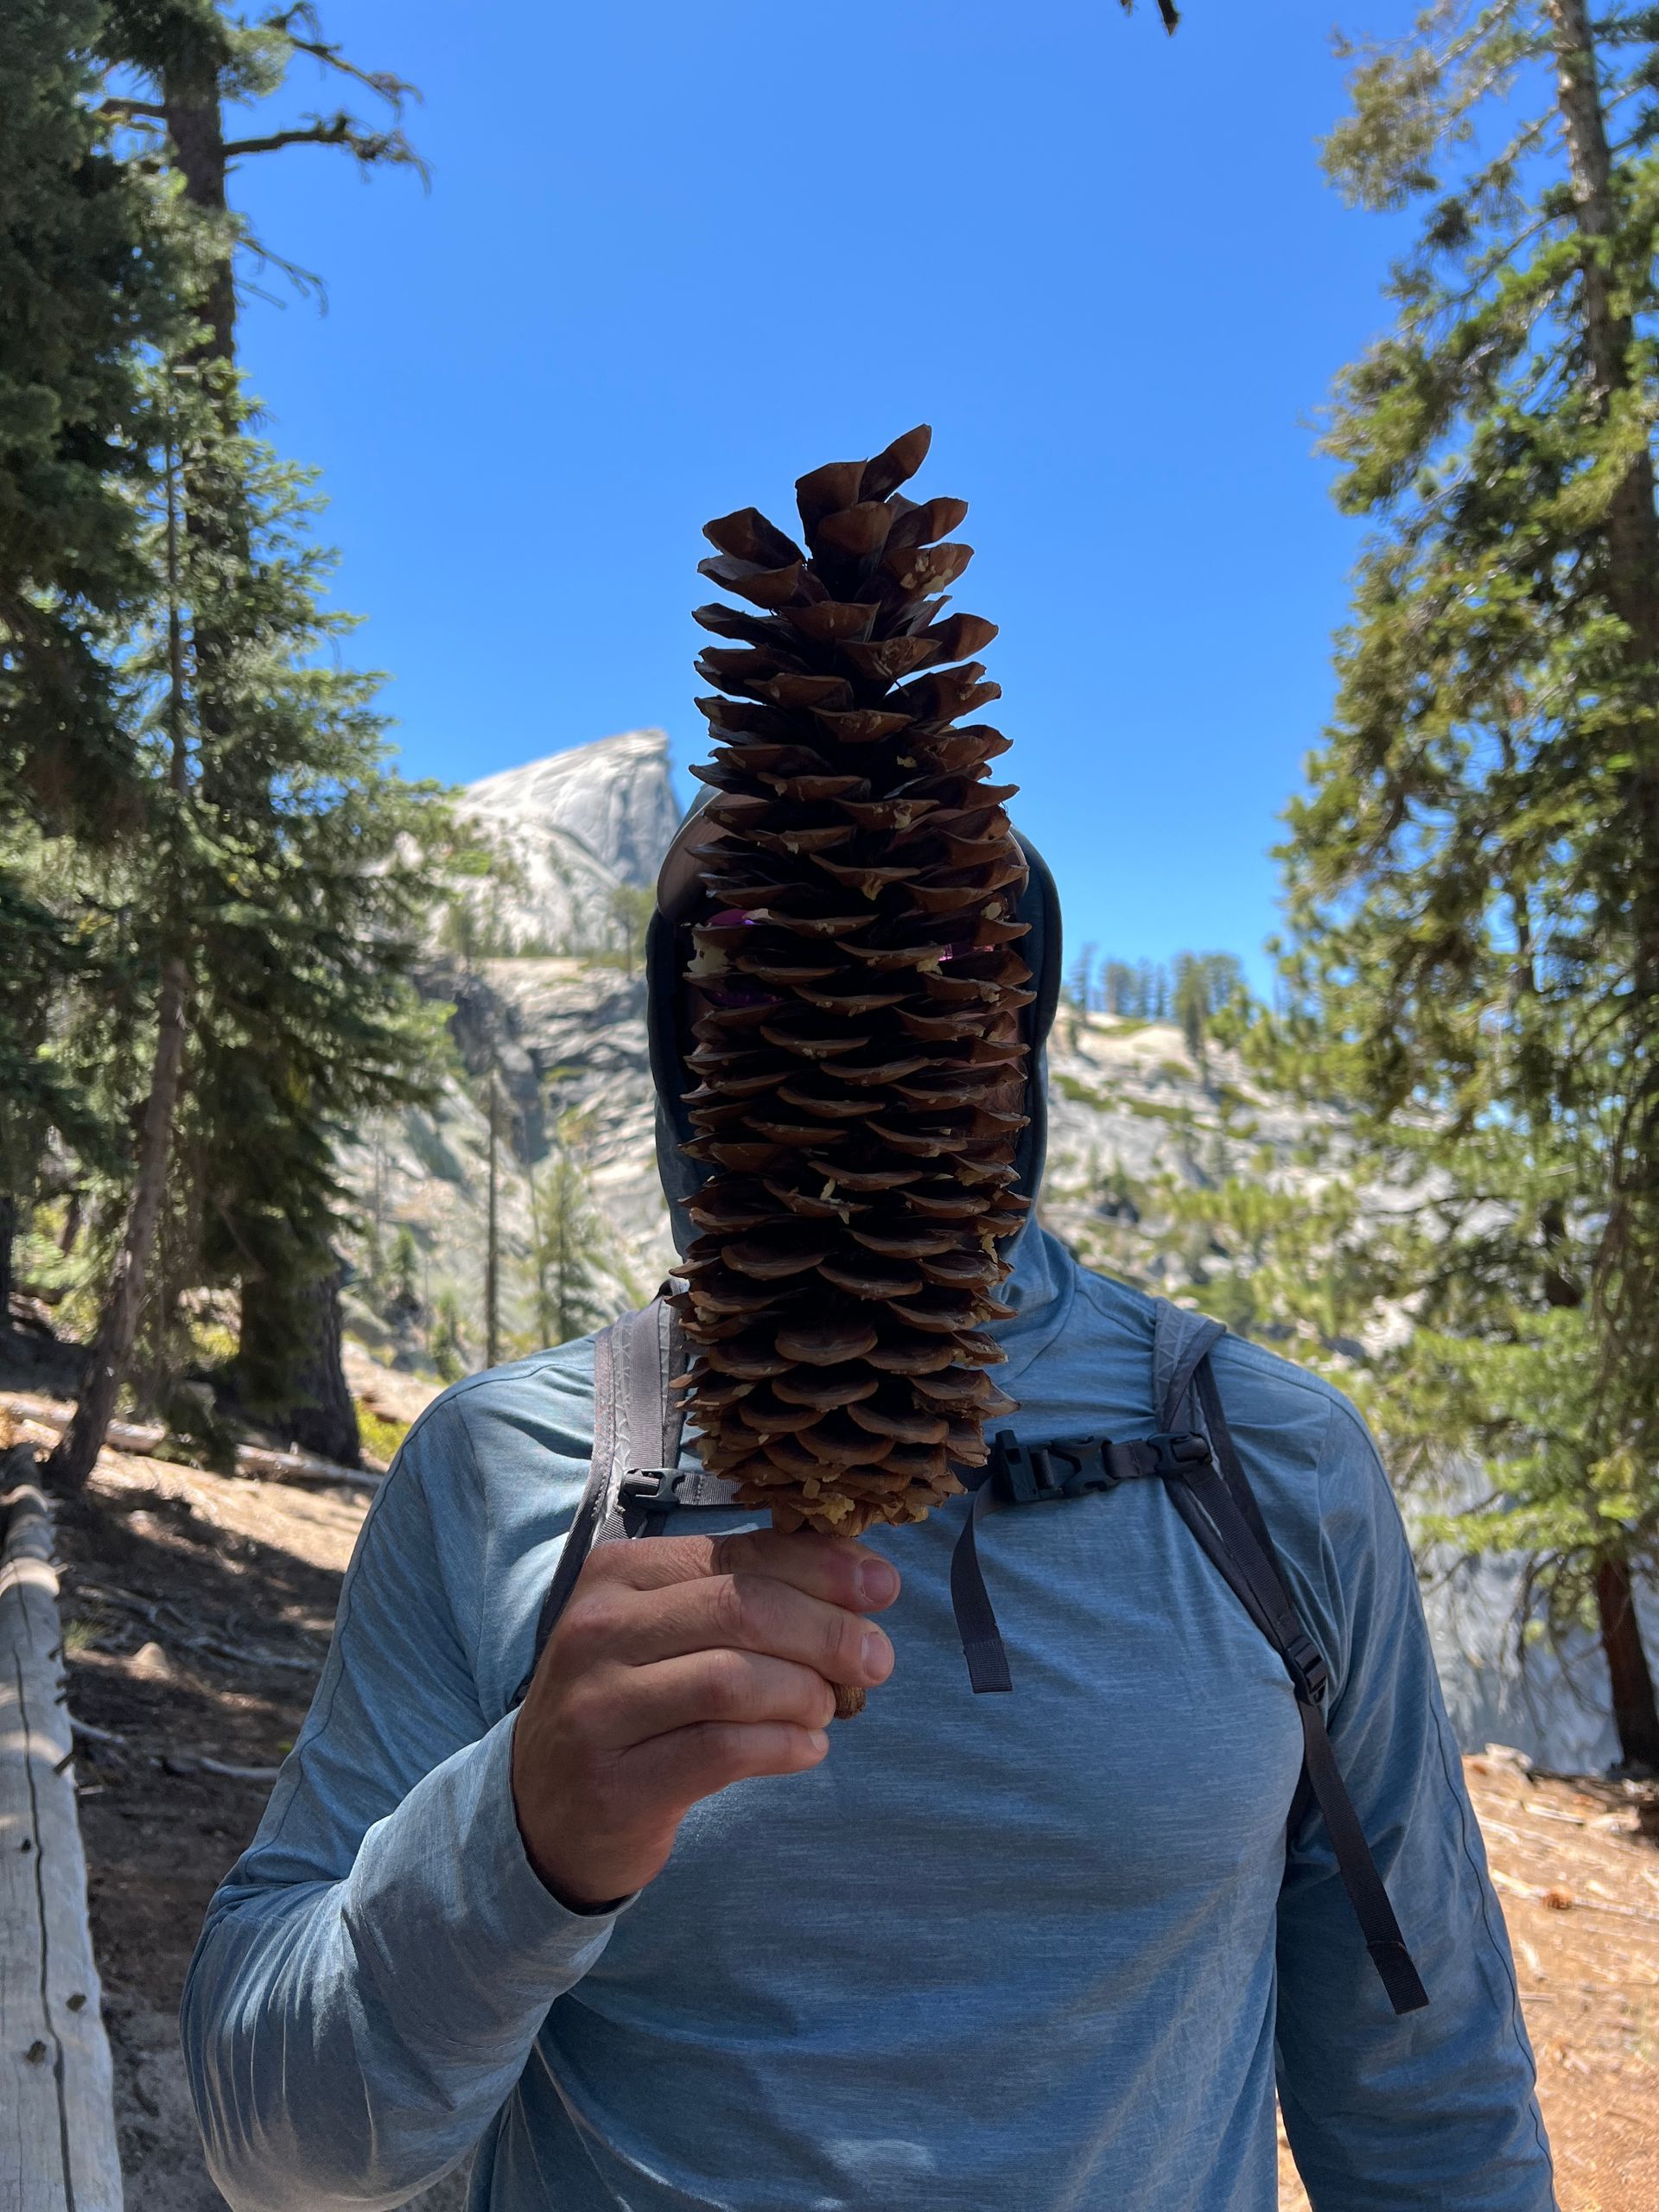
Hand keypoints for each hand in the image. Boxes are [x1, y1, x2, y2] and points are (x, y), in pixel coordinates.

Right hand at [510, 1528, 899, 1908]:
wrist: (542, 1809)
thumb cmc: (629, 1704)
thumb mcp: (665, 1630)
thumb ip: (745, 1593)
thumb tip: (861, 1575)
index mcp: (616, 1574)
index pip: (738, 1553)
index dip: (822, 1567)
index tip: (882, 1588)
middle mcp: (597, 1630)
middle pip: (743, 1609)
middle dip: (828, 1630)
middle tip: (877, 1659)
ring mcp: (598, 1708)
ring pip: (734, 1679)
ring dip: (806, 1692)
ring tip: (827, 1708)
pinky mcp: (617, 1783)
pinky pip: (724, 1752)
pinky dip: (785, 1746)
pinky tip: (807, 1748)